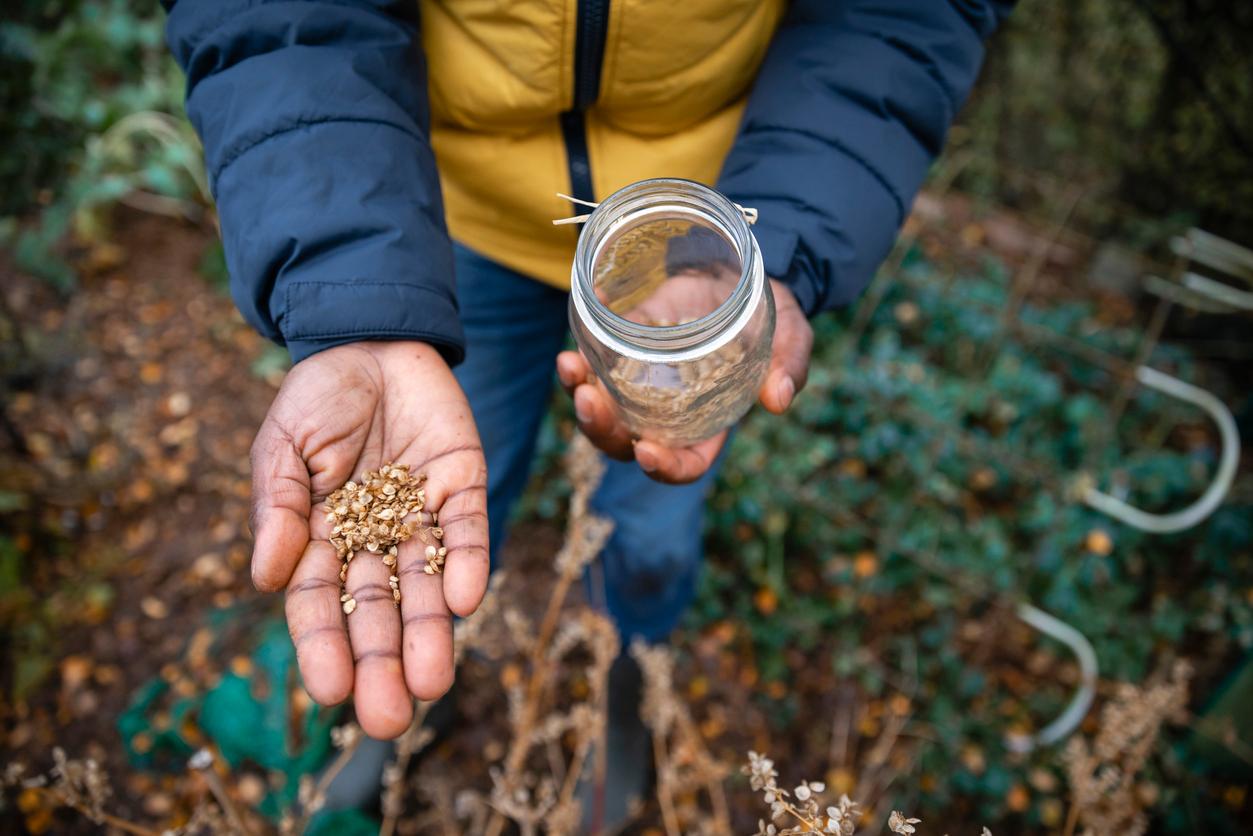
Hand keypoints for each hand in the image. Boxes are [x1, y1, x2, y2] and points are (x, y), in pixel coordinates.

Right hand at [249, 341, 487, 738]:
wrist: (371, 339)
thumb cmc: (316, 397)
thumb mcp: (282, 448)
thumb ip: (278, 508)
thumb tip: (264, 577)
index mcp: (321, 538)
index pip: (322, 604)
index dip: (325, 647)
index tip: (330, 692)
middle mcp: (375, 539)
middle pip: (380, 611)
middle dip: (383, 663)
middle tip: (389, 720)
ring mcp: (420, 517)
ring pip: (428, 586)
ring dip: (432, 633)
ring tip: (433, 685)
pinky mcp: (464, 488)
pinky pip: (468, 534)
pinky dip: (469, 565)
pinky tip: (467, 601)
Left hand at [557, 278, 812, 483]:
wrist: (745, 273)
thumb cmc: (771, 316)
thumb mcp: (792, 336)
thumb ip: (789, 364)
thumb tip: (777, 400)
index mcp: (708, 423)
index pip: (684, 462)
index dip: (664, 466)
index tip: (646, 449)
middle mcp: (667, 410)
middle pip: (625, 441)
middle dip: (602, 429)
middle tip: (591, 400)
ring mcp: (639, 380)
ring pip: (600, 405)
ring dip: (577, 392)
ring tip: (570, 364)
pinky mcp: (623, 345)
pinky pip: (595, 354)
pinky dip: (585, 333)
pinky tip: (593, 301)